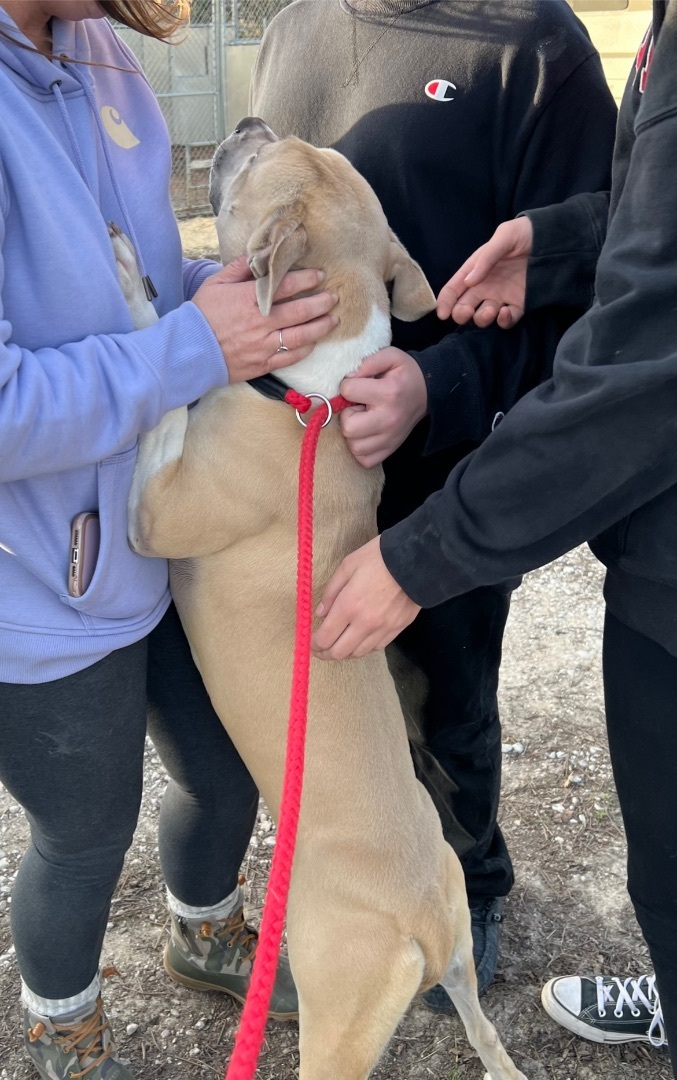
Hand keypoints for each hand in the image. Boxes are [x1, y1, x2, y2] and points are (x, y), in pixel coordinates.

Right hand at [192, 255, 338, 382]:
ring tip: (333, 320)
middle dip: (321, 303)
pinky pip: (290, 357)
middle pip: (300, 312)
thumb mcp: (215, 284)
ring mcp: (263, 345)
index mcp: (248, 300)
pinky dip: (305, 349)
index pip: (285, 286)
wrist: (188, 351)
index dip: (306, 279)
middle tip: (334, 297)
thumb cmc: (200, 315)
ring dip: (320, 327)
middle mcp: (260, 323)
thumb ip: (239, 268)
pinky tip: (314, 342)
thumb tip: (258, 255)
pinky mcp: (262, 364)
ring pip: (301, 336)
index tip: (319, 275)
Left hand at [312, 537, 420, 659]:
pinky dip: (364, 648)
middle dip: (326, 654)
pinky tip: (359, 641)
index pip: (325, 637)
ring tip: (338, 646)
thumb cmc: (379, 557)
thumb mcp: (348, 566)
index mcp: (348, 606)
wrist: (419, 560)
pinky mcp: (398, 629)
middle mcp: (365, 623)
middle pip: (340, 652)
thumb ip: (331, 591)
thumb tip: (321, 613)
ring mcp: (383, 629)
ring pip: (358, 653)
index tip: (311, 642)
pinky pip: (376, 647)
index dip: (314, 644)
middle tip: (320, 650)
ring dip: (345, 653)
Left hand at [339, 348, 426, 467]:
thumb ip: (368, 361)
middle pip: (348, 427)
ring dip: (353, 434)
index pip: (348, 391)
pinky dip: (360, 449)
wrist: (428, 393)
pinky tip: (365, 434)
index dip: (348, 385)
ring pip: (354, 447)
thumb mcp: (390, 356)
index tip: (359, 385)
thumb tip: (348, 378)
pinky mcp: (390, 450)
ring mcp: (390, 439)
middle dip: (347, 415)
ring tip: (363, 420)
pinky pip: (364, 460)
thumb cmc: (404, 374)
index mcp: (388, 393)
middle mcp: (389, 420)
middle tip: (358, 407)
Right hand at [437, 217, 532, 329]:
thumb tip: (469, 281)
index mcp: (475, 270)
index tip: (443, 314)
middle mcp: (485, 286)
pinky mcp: (519, 305)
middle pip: (463, 307)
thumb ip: (487, 258)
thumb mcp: (504, 236)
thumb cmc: (525, 233)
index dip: (445, 303)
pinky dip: (503, 321)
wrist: (554, 239)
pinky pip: (507, 320)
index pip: (453, 289)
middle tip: (466, 312)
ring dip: (481, 319)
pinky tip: (505, 313)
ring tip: (490, 311)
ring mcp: (501, 297)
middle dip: (461, 314)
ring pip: (482, 317)